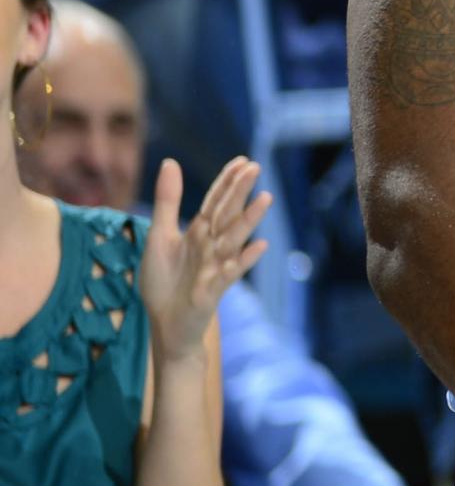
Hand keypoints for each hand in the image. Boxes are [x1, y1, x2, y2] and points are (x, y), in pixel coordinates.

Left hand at [140, 158, 269, 365]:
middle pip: (227, 214)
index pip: (215, 202)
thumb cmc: (164, 282)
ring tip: (266, 199)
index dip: (227, 182)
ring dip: (249, 220)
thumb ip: (167, 202)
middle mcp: (211, 246)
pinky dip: (245, 260)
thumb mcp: (159, 237)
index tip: (242, 161)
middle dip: (239, 192)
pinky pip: (231, 272)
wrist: (166, 324)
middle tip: (255, 168)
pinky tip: (260, 246)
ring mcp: (215, 267)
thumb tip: (170, 162)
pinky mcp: (213, 290)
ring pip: (233, 239)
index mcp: (198, 232)